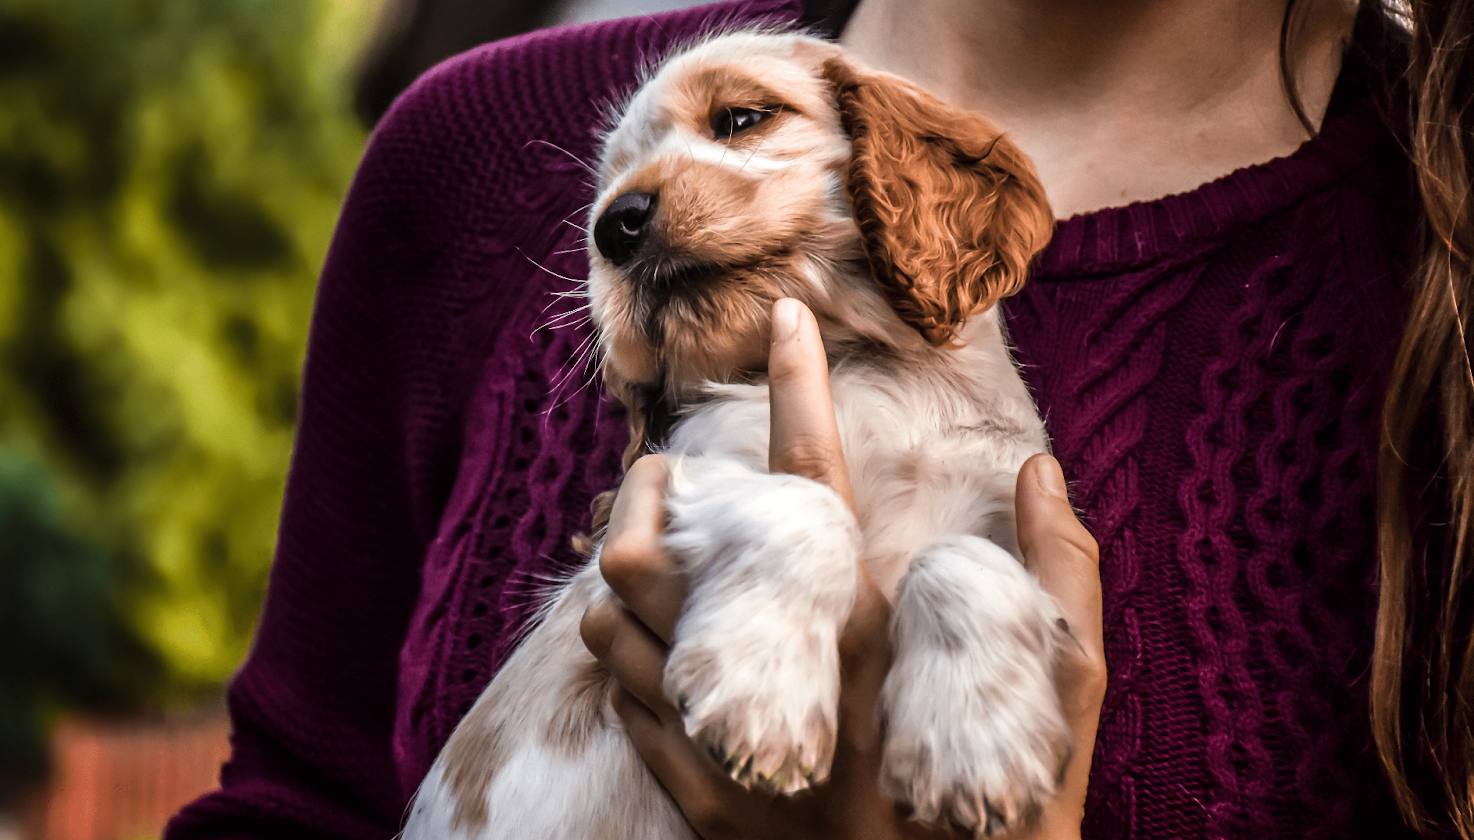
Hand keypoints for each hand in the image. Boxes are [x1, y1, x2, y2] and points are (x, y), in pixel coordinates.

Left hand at [580, 298, 1104, 838]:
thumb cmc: (1013, 821)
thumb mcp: (1066, 696)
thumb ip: (1060, 574)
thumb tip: (1040, 470)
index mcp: (867, 632)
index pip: (816, 476)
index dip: (799, 382)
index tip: (787, 319)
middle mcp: (781, 674)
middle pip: (653, 547)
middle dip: (643, 490)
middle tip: (670, 478)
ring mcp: (728, 740)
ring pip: (612, 621)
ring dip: (624, 573)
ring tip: (664, 557)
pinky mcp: (699, 798)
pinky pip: (623, 698)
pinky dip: (629, 652)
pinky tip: (670, 646)